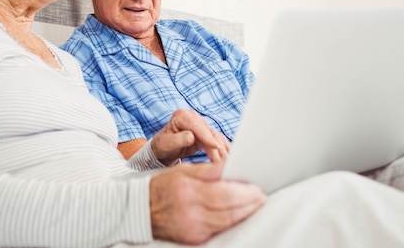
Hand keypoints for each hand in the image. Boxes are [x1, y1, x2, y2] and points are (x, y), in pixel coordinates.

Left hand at [150, 109, 229, 164]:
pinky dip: (223, 148)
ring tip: (226, 163)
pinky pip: (217, 140)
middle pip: (209, 131)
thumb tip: (191, 137)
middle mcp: (193, 117)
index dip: (206, 136)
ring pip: (215, 136)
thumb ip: (178, 139)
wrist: (164, 149)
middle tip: (223, 160)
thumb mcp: (166, 144)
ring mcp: (200, 124)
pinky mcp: (206, 133)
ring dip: (222, 150)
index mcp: (181, 116)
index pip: (197, 125)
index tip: (215, 146)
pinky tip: (228, 157)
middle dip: (217, 146)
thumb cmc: (163, 146)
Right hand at [150, 162, 265, 244]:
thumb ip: (209, 169)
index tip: (258, 187)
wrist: (142, 209)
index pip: (225, 192)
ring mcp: (193, 228)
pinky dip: (232, 222)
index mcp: (189, 191)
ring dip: (245, 213)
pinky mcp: (194, 238)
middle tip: (262, 196)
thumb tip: (232, 165)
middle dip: (250, 203)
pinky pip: (219, 230)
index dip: (245, 192)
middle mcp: (191, 212)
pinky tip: (239, 214)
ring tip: (255, 204)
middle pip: (230, 209)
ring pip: (228, 222)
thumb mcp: (184, 170)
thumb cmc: (164, 186)